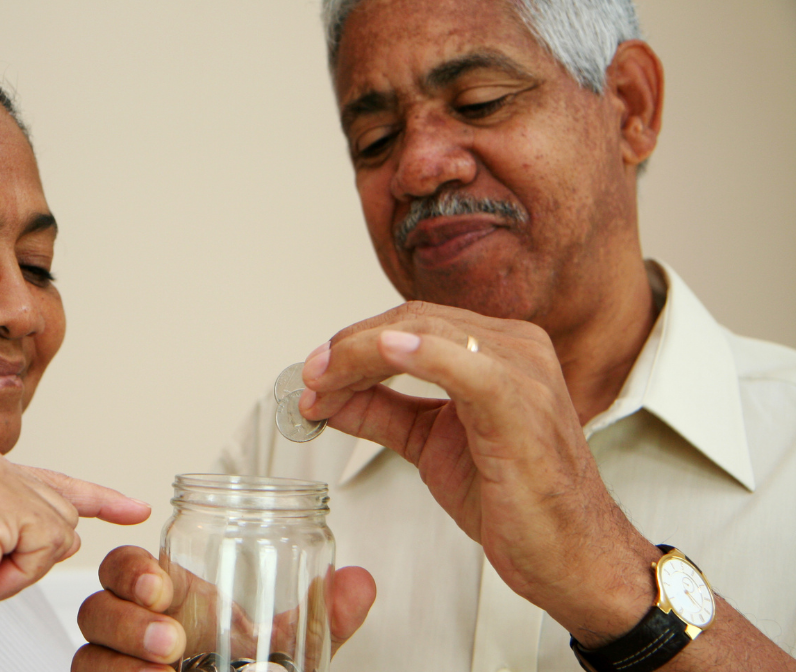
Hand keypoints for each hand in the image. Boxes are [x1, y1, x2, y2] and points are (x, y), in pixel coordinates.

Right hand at [0, 437, 150, 670]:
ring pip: (60, 529)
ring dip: (23, 567)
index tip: (134, 508)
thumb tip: (74, 528)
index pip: (54, 479)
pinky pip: (46, 545)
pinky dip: (19, 574)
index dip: (100, 501)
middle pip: (64, 511)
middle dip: (31, 557)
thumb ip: (25, 524)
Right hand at [72, 546, 374, 670]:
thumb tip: (360, 582)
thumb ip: (323, 617)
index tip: (162, 586)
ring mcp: (118, 667)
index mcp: (168, 599)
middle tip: (173, 640)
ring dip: (121, 660)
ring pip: (86, 654)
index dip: (131, 570)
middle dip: (128, 620)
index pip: (125, 566)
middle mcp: (132, 631)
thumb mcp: (289, 646)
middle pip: (94, 607)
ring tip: (166, 670)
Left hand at [299, 300, 658, 645]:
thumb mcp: (430, 445)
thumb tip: (328, 398)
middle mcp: (515, 347)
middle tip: (309, 380)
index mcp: (497, 349)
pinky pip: (467, 366)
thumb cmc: (517, 499)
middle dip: (348, 348)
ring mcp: (523, 371)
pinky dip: (421, 354)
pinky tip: (384, 354)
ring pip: (427, 334)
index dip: (353, 344)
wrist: (569, 556)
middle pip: (412, 321)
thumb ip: (382, 413)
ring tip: (322, 384)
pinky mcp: (523, 406)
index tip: (313, 374)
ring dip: (361, 354)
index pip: (411, 323)